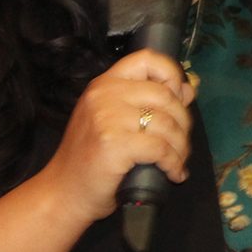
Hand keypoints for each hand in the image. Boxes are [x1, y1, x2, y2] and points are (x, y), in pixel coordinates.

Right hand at [33, 49, 195, 223]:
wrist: (63, 192)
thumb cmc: (89, 160)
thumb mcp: (114, 122)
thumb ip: (147, 103)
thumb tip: (187, 91)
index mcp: (104, 84)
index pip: (147, 59)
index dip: (172, 75)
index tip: (179, 99)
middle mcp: (105, 95)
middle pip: (165, 95)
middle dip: (183, 122)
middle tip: (181, 143)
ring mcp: (108, 117)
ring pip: (167, 124)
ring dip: (181, 147)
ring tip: (178, 161)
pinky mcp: (115, 143)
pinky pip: (161, 149)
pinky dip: (173, 163)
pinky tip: (173, 173)